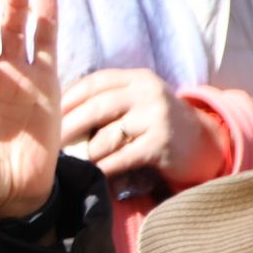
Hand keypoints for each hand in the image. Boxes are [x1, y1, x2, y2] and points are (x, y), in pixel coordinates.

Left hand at [61, 68, 228, 186]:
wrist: (205, 143)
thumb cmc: (158, 122)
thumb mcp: (138, 100)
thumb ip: (108, 98)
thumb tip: (60, 110)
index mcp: (138, 78)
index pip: (94, 82)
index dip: (68, 98)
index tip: (48, 114)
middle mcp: (148, 93)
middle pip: (96, 108)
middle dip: (69, 127)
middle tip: (51, 142)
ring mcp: (156, 118)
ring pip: (106, 137)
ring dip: (86, 152)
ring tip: (72, 160)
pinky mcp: (160, 145)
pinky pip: (120, 158)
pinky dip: (102, 168)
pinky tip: (92, 174)